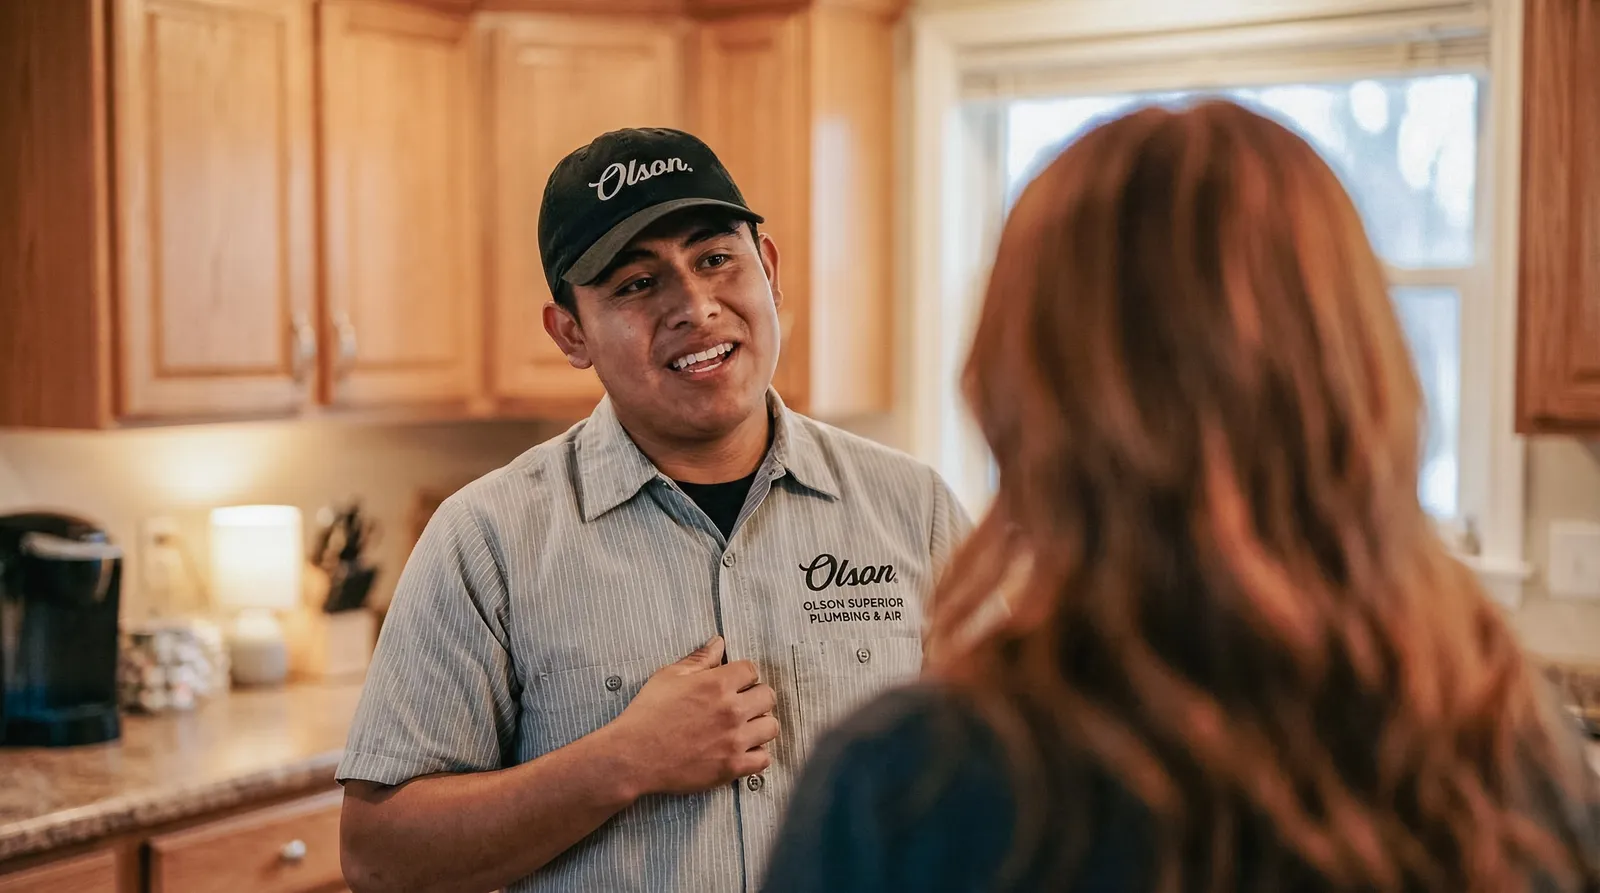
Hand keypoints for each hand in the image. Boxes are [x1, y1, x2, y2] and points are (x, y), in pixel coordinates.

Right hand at [604, 636, 778, 796]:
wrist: (633, 756)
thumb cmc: (647, 715)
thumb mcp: (669, 677)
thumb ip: (699, 660)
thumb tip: (718, 643)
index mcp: (717, 684)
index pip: (752, 669)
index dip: (743, 675)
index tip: (735, 683)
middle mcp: (731, 710)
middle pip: (768, 696)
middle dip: (756, 696)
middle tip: (742, 704)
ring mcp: (734, 740)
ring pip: (771, 727)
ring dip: (760, 724)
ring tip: (744, 727)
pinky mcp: (732, 767)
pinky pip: (764, 759)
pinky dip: (756, 754)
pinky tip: (742, 749)